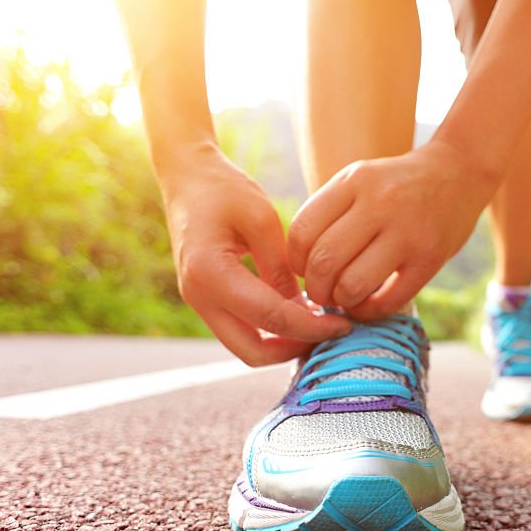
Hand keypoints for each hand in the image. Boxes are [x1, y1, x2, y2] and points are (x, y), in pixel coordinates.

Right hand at [159, 145, 350, 364]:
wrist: (186, 177)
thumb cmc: (224, 189)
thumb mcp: (262, 219)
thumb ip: (282, 266)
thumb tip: (305, 309)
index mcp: (211, 274)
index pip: (271, 319)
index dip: (312, 328)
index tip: (344, 324)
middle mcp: (199, 297)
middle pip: (253, 353)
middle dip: (296, 349)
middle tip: (332, 332)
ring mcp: (199, 302)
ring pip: (245, 347)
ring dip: (283, 344)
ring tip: (319, 324)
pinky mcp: (206, 300)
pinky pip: (241, 331)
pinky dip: (270, 332)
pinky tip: (299, 313)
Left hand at [287, 140, 496, 319]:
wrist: (458, 171)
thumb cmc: (398, 185)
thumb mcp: (360, 179)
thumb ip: (329, 212)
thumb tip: (297, 267)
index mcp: (354, 182)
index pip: (303, 232)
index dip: (295, 263)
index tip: (305, 270)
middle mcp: (379, 204)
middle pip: (324, 262)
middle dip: (315, 289)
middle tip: (322, 293)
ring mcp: (407, 232)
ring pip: (352, 285)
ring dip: (340, 302)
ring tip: (344, 299)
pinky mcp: (430, 259)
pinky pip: (388, 300)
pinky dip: (369, 311)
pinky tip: (368, 305)